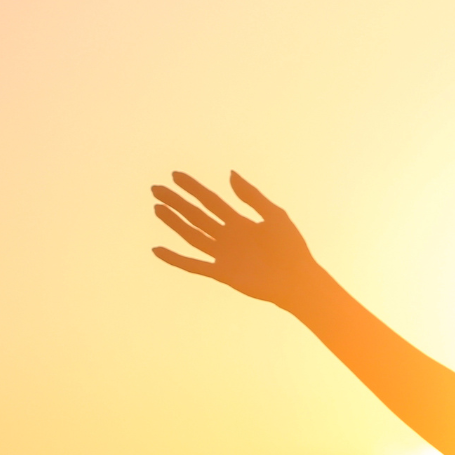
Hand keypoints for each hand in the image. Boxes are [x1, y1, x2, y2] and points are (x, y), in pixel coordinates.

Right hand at [150, 172, 324, 311]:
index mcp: (241, 222)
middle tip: (156, 189)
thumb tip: (230, 174)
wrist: (297, 280)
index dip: (193, 188)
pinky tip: (157, 250)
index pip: (211, 201)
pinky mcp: (221, 273)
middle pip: (197, 216)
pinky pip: (193, 265)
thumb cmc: (292, 248)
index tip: (175, 175)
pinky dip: (175, 258)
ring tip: (157, 208)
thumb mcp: (274, 215)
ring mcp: (223, 255)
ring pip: (192, 236)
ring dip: (174, 223)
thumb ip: (252, 196)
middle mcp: (228, 237)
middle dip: (177, 202)